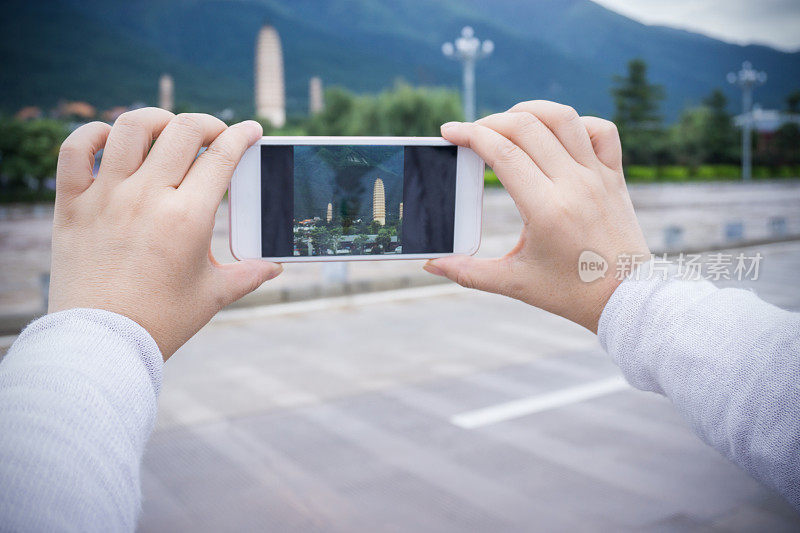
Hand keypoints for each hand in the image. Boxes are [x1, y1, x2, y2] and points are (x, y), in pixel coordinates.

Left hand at [49, 108, 281, 358]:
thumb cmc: (161, 321)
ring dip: (157, 120)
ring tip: (167, 130)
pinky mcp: (72, 205)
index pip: (222, 156)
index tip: (251, 130)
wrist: (102, 344)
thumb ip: (248, 275)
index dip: (243, 136)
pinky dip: (93, 134)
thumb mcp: (212, 296)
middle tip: (215, 135)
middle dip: (208, 124)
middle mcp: (147, 197)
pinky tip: (111, 140)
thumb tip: (275, 267)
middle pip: (183, 131)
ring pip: (130, 127)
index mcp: (188, 218)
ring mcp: (106, 197)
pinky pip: (76, 150)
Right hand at [425, 101, 649, 331]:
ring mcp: (597, 176)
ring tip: (508, 122)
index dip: (470, 134)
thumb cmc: (570, 293)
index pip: (502, 153)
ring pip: (563, 117)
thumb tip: (430, 265)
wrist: (627, 299)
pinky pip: (601, 129)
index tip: (449, 132)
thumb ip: (468, 273)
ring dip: (530, 111)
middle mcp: (574, 184)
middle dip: (490, 121)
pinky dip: (576, 122)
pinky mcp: (615, 176)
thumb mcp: (514, 284)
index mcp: (546, 209)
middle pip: (527, 126)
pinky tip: (555, 135)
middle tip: (472, 133)